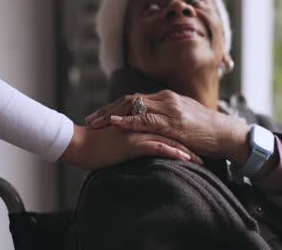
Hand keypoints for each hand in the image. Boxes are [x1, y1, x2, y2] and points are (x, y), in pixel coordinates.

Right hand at [59, 125, 202, 169]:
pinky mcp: (134, 142)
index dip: (180, 134)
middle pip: (171, 129)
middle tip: (204, 150)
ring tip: (201, 160)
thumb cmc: (93, 144)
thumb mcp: (116, 138)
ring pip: (169, 138)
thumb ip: (129, 136)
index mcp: (137, 120)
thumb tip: (137, 143)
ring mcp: (138, 131)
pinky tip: (186, 160)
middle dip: (188, 141)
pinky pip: (159, 147)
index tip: (194, 143)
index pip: (164, 124)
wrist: (77, 144)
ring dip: (186, 149)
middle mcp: (140, 123)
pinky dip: (174, 153)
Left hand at [85, 90, 251, 164]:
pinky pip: (148, 120)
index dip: (113, 107)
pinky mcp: (174, 122)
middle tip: (90, 120)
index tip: (98, 116)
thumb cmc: (204, 130)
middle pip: (129, 100)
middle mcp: (165, 99)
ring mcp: (170, 109)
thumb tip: (149, 125)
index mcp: (165, 98)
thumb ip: (165, 118)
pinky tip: (116, 125)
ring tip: (96, 123)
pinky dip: (130, 121)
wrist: (226, 133)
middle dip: (107, 110)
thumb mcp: (182, 120)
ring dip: (112, 115)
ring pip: (134, 107)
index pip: (133, 99)